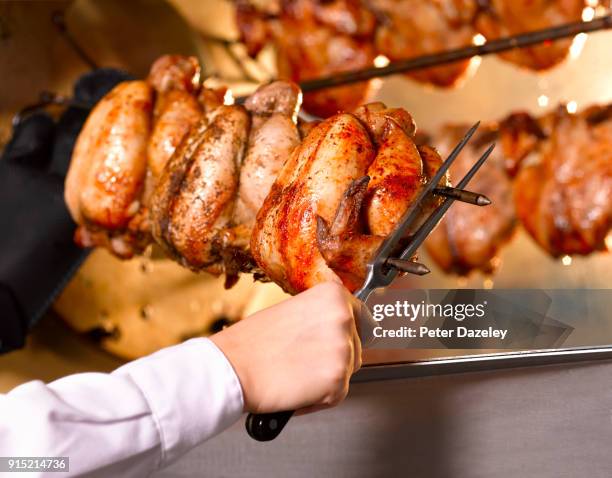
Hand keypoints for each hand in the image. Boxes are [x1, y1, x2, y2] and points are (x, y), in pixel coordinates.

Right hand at [210, 282, 363, 414]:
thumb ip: (322, 317)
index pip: (362, 316)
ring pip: (349, 370)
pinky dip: (320, 399)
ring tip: (297, 372)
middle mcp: (343, 318)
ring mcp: (343, 349)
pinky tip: (297, 388)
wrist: (232, 367)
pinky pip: (338, 395)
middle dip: (335, 357)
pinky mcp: (338, 380)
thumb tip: (341, 330)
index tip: (337, 341)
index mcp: (334, 295)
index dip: (347, 332)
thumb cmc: (254, 341)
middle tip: (305, 360)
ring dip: (328, 377)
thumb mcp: (295, 311)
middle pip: (357, 346)